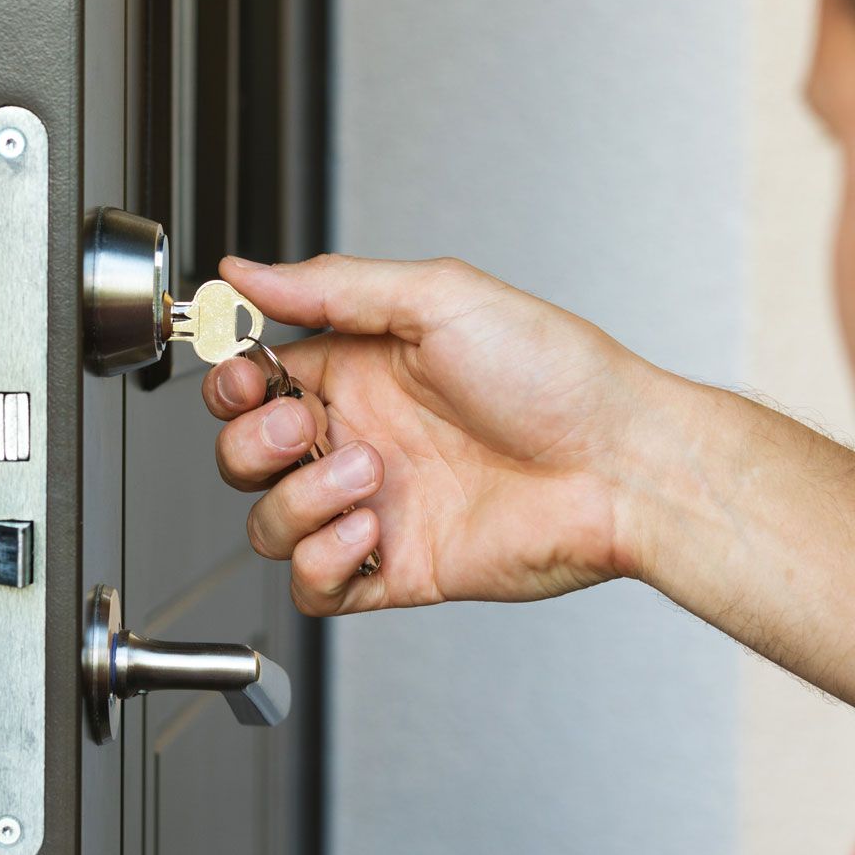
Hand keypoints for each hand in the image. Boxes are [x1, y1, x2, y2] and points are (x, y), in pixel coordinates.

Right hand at [203, 253, 664, 615]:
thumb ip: (332, 286)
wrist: (623, 464)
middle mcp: (360, 438)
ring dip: (299, 501)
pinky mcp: (394, 569)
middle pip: (243, 456)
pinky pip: (313, 585)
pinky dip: (322, 562)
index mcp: (360, 372)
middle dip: (254, 444)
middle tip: (307, 430)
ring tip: (370, 478)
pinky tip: (368, 531)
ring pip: (268, 524)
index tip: (244, 378)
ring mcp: (373, 508)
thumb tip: (244, 269)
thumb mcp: (440, 296)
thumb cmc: (558, 374)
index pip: (252, 382)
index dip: (231, 384)